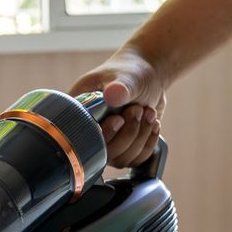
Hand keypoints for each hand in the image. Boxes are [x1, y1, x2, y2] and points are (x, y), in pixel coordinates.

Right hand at [69, 46, 167, 167]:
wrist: (148, 77)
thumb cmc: (132, 72)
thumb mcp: (127, 76)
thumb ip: (120, 87)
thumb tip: (113, 94)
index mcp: (78, 112)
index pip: (81, 136)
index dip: (102, 133)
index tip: (118, 118)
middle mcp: (89, 131)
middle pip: (102, 153)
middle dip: (127, 133)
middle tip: (138, 109)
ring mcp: (106, 142)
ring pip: (120, 158)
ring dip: (141, 137)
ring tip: (148, 112)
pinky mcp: (123, 148)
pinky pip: (135, 159)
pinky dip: (149, 143)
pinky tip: (152, 124)